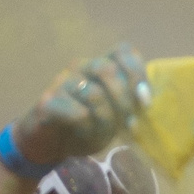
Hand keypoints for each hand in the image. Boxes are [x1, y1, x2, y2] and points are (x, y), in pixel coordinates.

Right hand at [11, 46, 148, 167]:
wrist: (51, 142)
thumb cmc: (88, 126)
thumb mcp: (116, 115)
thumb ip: (131, 102)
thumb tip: (145, 98)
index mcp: (100, 67)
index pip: (122, 51)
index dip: (137, 73)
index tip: (145, 102)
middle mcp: (80, 68)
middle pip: (107, 68)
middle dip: (124, 100)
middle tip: (129, 123)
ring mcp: (62, 82)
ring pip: (95, 94)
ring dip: (108, 120)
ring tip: (106, 133)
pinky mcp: (48, 101)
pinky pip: (78, 112)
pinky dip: (89, 128)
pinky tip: (86, 133)